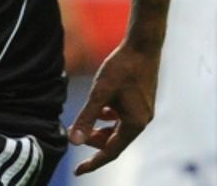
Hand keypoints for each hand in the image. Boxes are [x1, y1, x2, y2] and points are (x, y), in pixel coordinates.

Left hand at [68, 40, 159, 174]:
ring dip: (100, 128)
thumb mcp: (99, 93)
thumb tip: (73, 141)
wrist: (142, 46)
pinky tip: (99, 109)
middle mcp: (141, 121)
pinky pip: (122, 118)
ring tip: (82, 122)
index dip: (93, 162)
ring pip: (117, 129)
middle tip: (73, 132)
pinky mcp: (140, 102)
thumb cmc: (122, 68)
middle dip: (93, 140)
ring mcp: (142, 112)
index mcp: (134, 124)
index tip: (78, 171)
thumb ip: (86, 118)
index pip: (111, 152)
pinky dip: (108, 117)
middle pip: (114, 141)